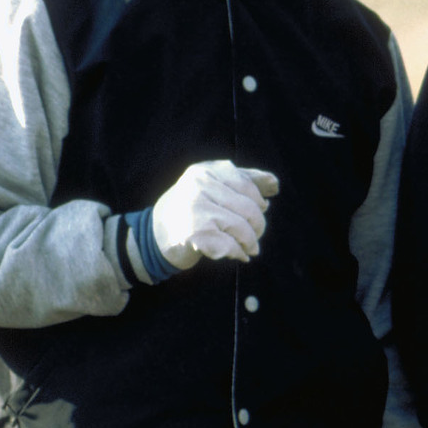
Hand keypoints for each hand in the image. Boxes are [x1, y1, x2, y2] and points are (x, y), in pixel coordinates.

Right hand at [152, 160, 279, 269]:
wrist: (153, 236)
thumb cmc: (190, 211)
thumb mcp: (212, 187)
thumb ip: (244, 181)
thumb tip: (274, 185)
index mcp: (205, 172)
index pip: (247, 186)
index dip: (258, 202)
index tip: (260, 210)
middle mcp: (199, 186)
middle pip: (248, 209)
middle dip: (257, 226)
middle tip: (255, 236)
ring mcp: (196, 210)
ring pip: (242, 228)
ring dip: (250, 243)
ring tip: (248, 248)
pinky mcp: (196, 234)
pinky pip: (231, 246)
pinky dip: (238, 253)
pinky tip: (238, 255)